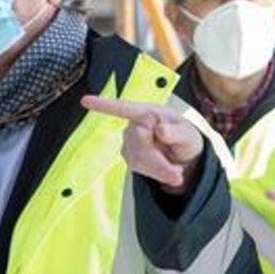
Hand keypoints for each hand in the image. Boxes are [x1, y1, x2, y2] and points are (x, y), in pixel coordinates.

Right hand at [81, 95, 205, 192]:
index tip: (85, 101)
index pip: (125, 108)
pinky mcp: (129, 155)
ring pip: (137, 158)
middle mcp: (137, 124)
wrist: (185, 159)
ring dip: (158, 169)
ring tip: (176, 171)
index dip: (105, 105)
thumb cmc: (186, 139)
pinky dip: (154, 173)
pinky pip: (137, 167)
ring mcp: (130, 141)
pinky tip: (166, 170)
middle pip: (138, 143)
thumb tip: (160, 129)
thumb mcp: (189, 135)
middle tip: (177, 172)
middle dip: (158, 161)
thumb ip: (176, 133)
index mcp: (150, 112)